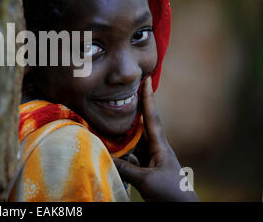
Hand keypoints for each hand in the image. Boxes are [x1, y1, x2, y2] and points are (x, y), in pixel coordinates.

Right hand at [113, 77, 198, 201]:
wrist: (181, 209)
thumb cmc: (170, 194)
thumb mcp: (147, 181)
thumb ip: (127, 169)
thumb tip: (106, 158)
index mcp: (160, 146)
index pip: (152, 117)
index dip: (148, 98)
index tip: (146, 79)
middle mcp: (155, 148)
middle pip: (140, 125)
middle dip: (131, 111)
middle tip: (121, 95)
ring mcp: (150, 159)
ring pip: (132, 142)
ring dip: (121, 135)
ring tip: (106, 124)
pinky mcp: (145, 170)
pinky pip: (130, 157)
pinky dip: (120, 154)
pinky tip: (109, 153)